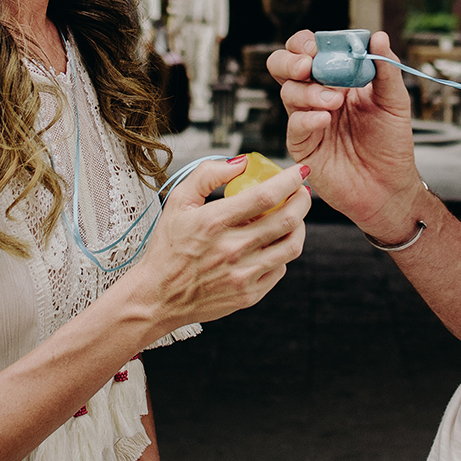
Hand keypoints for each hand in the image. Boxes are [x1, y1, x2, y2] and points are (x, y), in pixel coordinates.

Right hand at [131, 155, 309, 331]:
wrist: (157, 297)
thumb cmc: (167, 248)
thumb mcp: (178, 202)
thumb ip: (207, 174)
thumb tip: (241, 163)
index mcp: (213, 222)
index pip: (266, 196)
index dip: (289, 180)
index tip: (299, 171)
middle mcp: (231, 249)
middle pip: (287, 219)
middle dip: (302, 200)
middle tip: (301, 191)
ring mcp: (243, 275)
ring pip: (291, 246)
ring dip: (299, 226)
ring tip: (293, 216)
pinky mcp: (249, 295)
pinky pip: (280, 268)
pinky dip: (281, 252)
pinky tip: (271, 244)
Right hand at [268, 30, 421, 242]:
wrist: (390, 187)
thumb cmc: (392, 144)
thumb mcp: (395, 101)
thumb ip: (385, 68)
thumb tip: (377, 36)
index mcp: (336, 79)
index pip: (309, 50)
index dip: (306, 43)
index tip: (318, 46)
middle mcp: (317, 95)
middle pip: (284, 66)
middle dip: (291, 61)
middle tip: (309, 65)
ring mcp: (307, 120)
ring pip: (288, 92)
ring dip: (309, 91)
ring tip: (334, 102)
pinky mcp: (303, 146)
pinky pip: (294, 125)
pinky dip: (307, 118)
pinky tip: (324, 120)